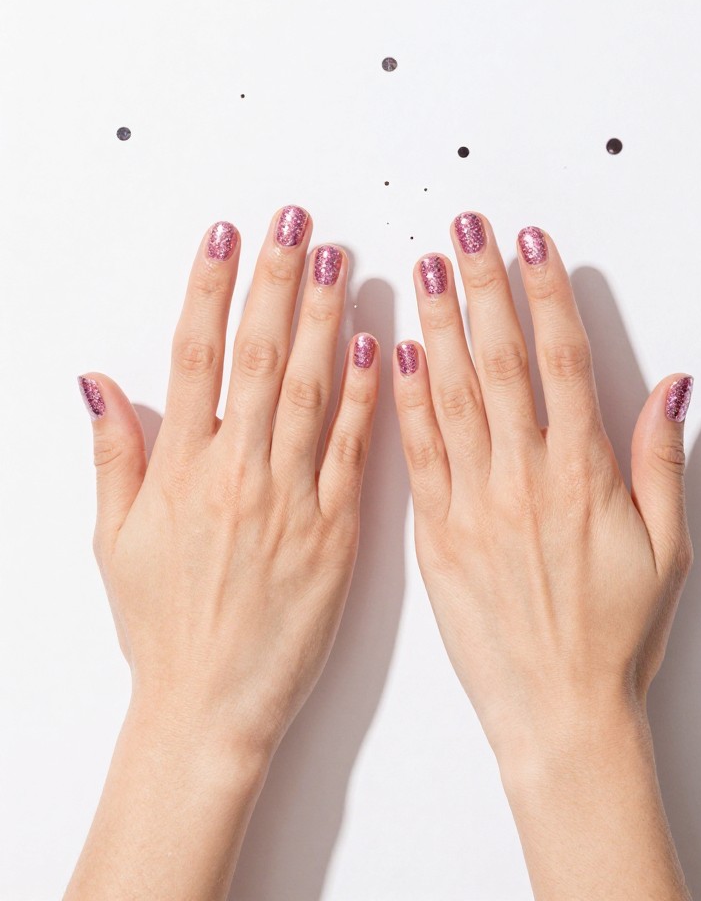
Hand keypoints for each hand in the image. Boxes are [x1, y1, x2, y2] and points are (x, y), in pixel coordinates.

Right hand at [67, 208, 377, 898]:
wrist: (211, 704)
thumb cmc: (162, 626)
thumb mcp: (114, 540)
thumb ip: (112, 453)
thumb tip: (95, 381)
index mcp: (180, 470)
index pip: (195, 357)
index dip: (210, 290)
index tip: (227, 238)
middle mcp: (236, 472)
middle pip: (260, 357)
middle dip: (278, 281)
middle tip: (296, 222)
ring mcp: (290, 498)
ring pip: (312, 390)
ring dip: (326, 318)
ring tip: (339, 259)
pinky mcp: (337, 531)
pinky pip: (355, 450)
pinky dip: (367, 394)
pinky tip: (378, 343)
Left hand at [393, 214, 692, 897]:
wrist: (558, 712)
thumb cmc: (616, 635)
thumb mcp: (666, 548)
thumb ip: (660, 460)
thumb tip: (670, 386)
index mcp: (583, 473)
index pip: (560, 359)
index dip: (543, 293)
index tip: (527, 243)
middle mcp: (524, 477)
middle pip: (500, 360)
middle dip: (481, 286)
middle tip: (462, 228)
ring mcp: (473, 504)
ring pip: (453, 395)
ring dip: (438, 324)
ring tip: (423, 267)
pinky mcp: (434, 534)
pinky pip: (416, 454)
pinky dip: (405, 399)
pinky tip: (395, 351)